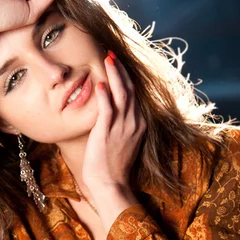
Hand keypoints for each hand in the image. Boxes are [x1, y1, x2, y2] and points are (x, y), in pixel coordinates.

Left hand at [82, 52, 146, 191]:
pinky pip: (108, 110)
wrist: (112, 185)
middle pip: (130, 89)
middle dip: (121, 70)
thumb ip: (119, 125)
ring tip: (107, 59)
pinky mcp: (108, 133)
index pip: (134, 94)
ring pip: (122, 94)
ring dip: (114, 75)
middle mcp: (134, 123)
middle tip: (111, 54)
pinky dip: (104, 96)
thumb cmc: (113, 167)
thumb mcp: (121, 142)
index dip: (126, 77)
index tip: (118, 64)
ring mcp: (122, 127)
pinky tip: (99, 84)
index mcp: (139, 124)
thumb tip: (109, 113)